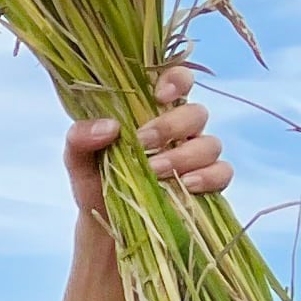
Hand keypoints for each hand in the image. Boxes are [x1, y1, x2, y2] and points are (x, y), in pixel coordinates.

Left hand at [68, 60, 230, 225]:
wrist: (106, 221)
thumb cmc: (96, 179)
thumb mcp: (77, 158)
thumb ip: (80, 137)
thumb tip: (109, 127)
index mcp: (151, 111)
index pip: (176, 80)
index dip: (177, 79)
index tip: (159, 95)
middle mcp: (180, 129)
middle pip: (196, 113)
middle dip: (171, 126)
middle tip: (142, 143)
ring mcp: (196, 155)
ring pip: (211, 143)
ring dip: (183, 156)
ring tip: (153, 171)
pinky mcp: (208, 182)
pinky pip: (223, 172)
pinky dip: (207, 177)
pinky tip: (184, 184)